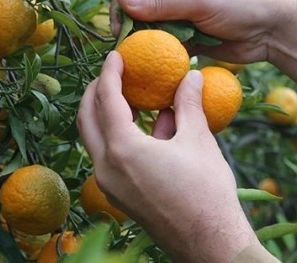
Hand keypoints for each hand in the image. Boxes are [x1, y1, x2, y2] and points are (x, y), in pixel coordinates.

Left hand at [77, 51, 268, 262]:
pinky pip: (110, 157)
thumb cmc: (206, 190)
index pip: (106, 99)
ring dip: (106, 115)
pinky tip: (149, 127)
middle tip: (111, 73)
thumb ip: (188, 104)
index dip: (110, 72)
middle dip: (95, 91)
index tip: (116, 54)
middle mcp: (106, 167)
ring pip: (96, 139)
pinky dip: (119, 137)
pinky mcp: (119, 195)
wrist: (209, 243)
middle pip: (87, 118)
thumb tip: (190, 75)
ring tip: (131, 96)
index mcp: (122, 149)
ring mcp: (109, 184)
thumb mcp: (198, 139)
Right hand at [111, 0, 296, 63]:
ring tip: (149, 59)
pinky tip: (162, 64)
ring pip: (149, 28)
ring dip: (149, 42)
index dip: (124, 6)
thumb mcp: (199, 0)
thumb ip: (161, 2)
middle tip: (134, 50)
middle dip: (135, 28)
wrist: (275, 29)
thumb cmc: (242, 3)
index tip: (121, 31)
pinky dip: (162, 53)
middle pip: (138, 8)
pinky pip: (165, 43)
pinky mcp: (187, 34)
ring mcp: (180, 11)